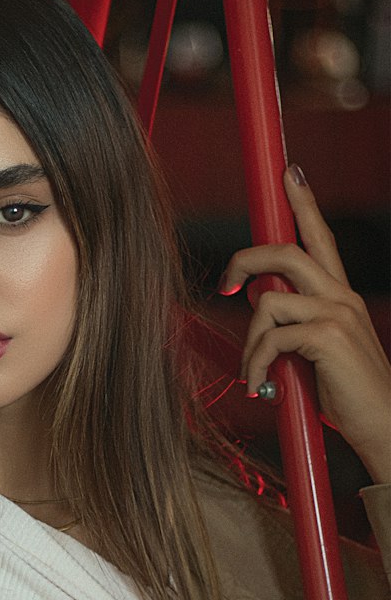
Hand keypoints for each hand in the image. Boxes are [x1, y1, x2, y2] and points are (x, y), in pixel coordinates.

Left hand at [219, 165, 390, 483]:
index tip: (290, 173)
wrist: (384, 426)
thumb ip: (295, 328)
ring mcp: (339, 314)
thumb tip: (261, 312)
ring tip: (255, 373)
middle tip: (225, 287)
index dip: (304, 204)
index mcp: (341, 297)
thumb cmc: (349, 398)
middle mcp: (343, 296)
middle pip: (287, 253)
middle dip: (245, 261)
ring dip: (249, 342)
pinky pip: (272, 337)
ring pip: (269, 301)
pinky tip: (262, 386)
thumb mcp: (318, 355)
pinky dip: (257, 363)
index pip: (320, 238)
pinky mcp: (329, 337)